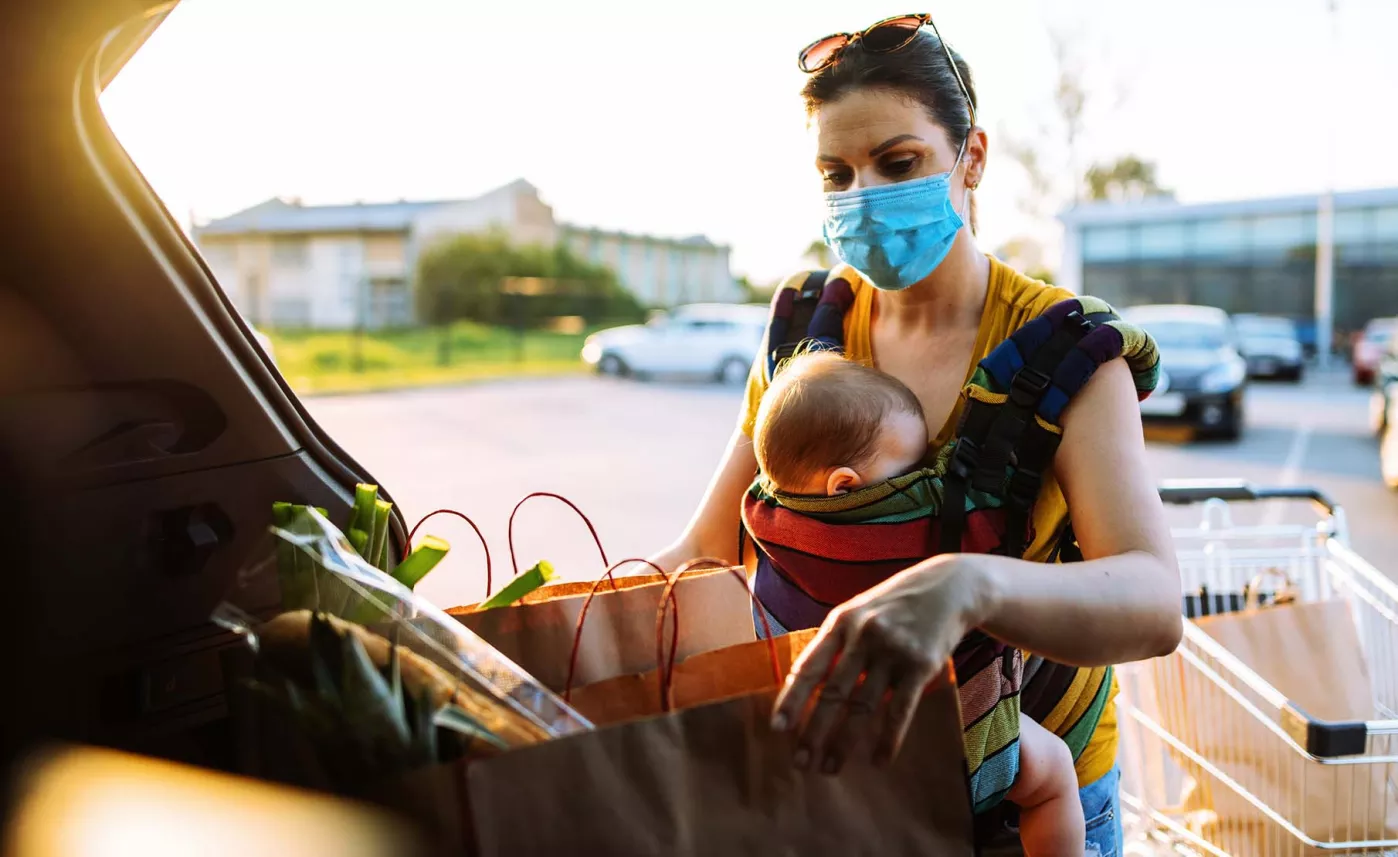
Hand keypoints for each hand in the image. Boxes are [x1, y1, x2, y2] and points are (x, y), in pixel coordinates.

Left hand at [770, 554, 994, 774]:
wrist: (949, 587)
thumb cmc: (895, 604)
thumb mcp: (858, 611)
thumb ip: (835, 643)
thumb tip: (806, 685)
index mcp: (841, 622)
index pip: (809, 666)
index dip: (792, 699)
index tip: (778, 728)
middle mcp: (864, 636)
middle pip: (833, 693)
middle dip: (814, 731)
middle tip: (801, 763)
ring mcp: (894, 651)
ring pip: (863, 707)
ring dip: (844, 742)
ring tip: (830, 768)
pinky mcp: (921, 666)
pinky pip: (900, 711)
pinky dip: (888, 740)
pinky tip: (878, 762)